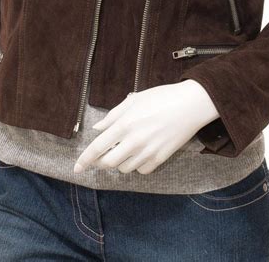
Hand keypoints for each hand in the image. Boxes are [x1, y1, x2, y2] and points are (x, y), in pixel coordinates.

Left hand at [73, 80, 218, 174]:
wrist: (191, 104)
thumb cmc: (162, 97)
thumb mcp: (135, 100)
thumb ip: (113, 115)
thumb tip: (98, 128)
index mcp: (125, 124)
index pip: (98, 147)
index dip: (85, 159)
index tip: (77, 168)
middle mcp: (134, 141)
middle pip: (108, 163)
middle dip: (101, 162)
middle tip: (103, 154)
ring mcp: (148, 151)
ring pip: (124, 168)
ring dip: (120, 162)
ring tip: (125, 148)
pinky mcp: (161, 158)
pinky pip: (142, 170)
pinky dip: (137, 165)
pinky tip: (140, 153)